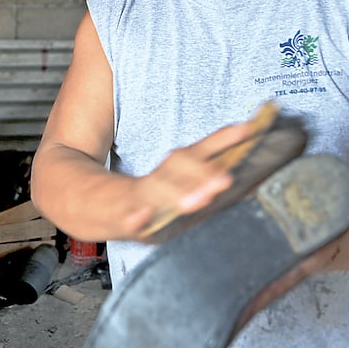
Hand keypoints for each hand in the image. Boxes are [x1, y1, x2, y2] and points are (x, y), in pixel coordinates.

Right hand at [120, 119, 262, 240]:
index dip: (223, 139)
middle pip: (178, 165)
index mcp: (175, 169)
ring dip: (176, 193)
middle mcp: (159, 177)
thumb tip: (252, 176)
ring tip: (198, 200)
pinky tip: (141, 217)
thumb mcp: (177, 185)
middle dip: (203, 173)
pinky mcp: (123, 216)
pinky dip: (136, 217)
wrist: (96, 203)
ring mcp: (139, 195)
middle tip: (225, 181)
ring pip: (156, 189)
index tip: (246, 130)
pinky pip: (129, 217)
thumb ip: (210, 181)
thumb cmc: (148, 197)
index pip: (201, 149)